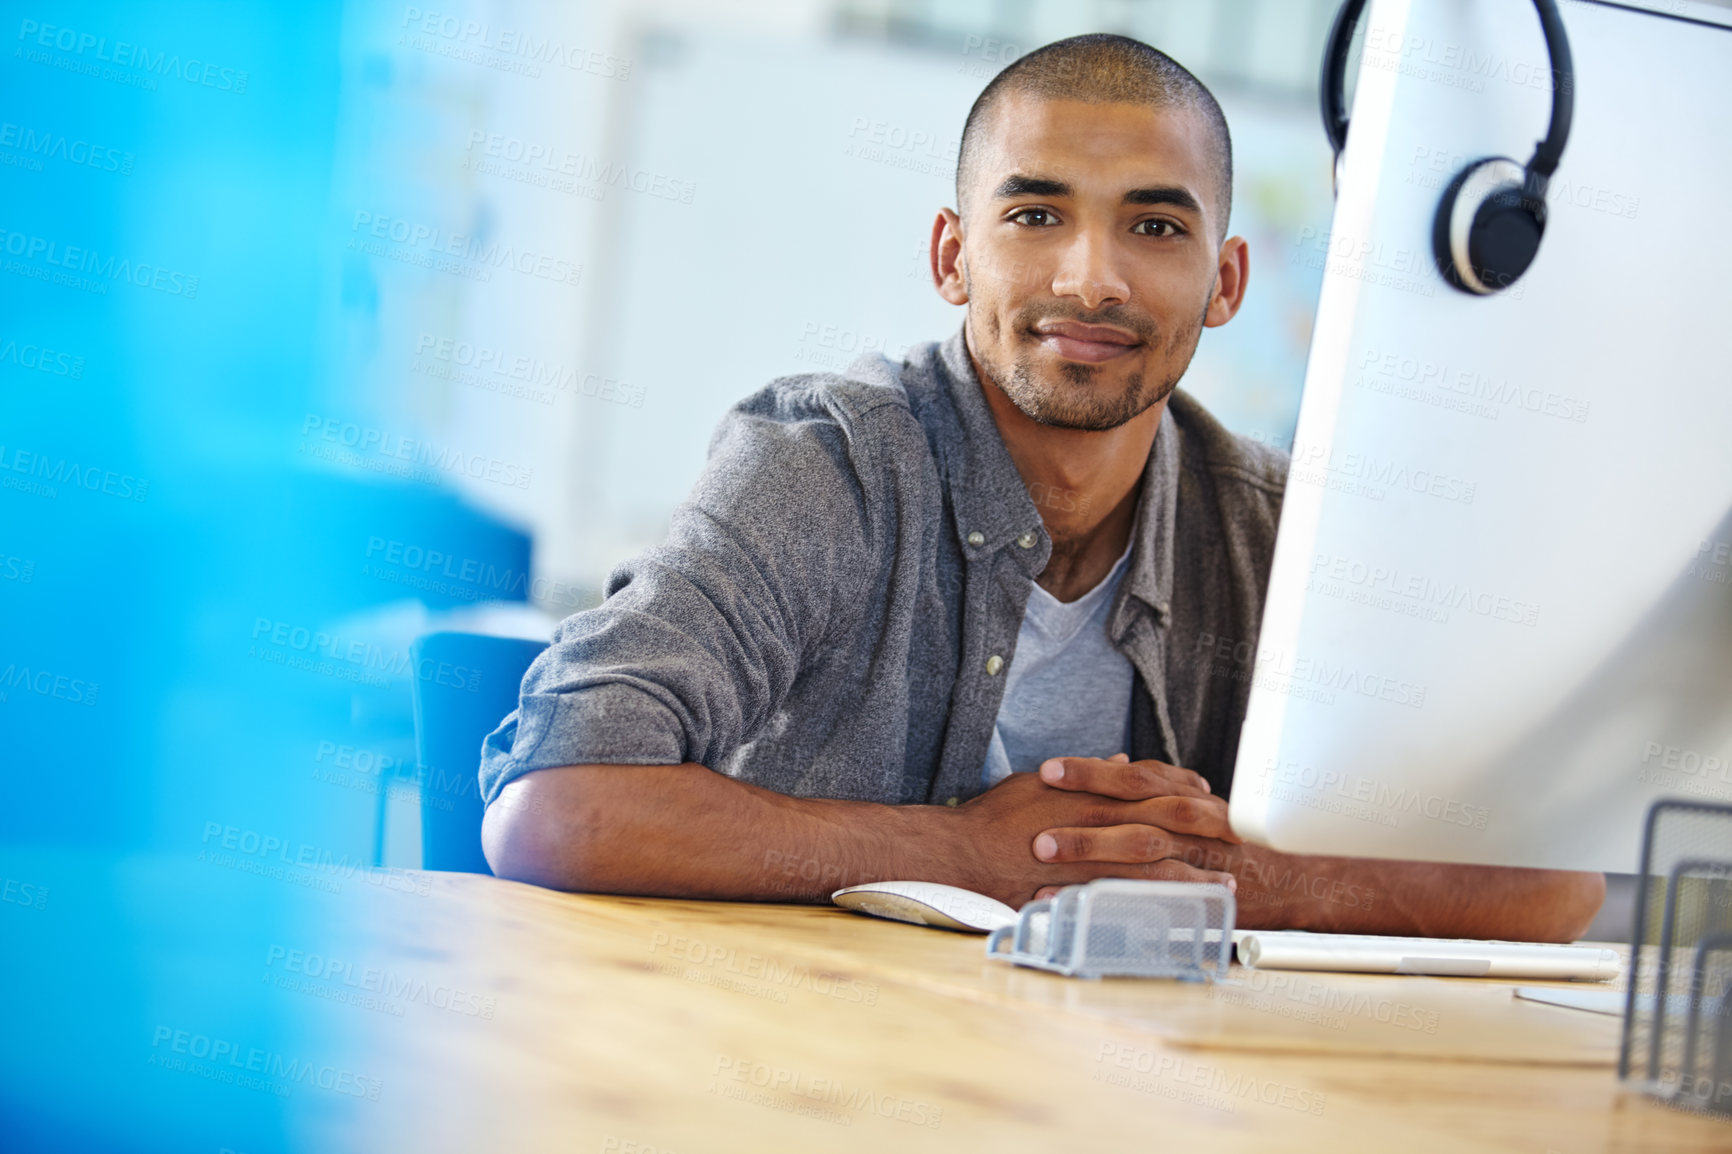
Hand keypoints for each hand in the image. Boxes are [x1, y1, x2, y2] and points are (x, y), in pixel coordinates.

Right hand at [950, 755, 1237, 907]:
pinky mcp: (1087, 890)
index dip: (1187, 791)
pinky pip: (1137, 898)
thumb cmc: (997, 817)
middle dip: (1208, 832)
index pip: (1153, 785)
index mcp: (1094, 790)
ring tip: (1226, 886)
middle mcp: (1101, 819)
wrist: (964, 851)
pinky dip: (1167, 906)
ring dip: (1198, 873)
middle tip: (1238, 843)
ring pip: (1161, 862)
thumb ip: (1086, 773)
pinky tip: (1187, 917)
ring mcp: (1096, 856)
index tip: (1210, 798)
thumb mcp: (1041, 783)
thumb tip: (1117, 761)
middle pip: (1169, 821)